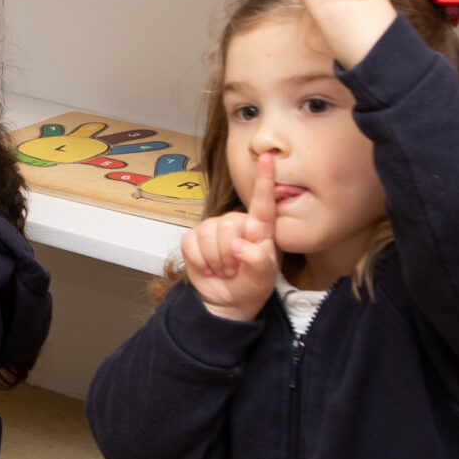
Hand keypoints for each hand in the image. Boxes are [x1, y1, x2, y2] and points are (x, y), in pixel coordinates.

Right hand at [179, 153, 280, 321]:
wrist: (226, 301)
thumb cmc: (251, 286)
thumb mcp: (262, 280)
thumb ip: (258, 262)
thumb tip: (240, 245)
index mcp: (260, 229)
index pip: (263, 202)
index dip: (264, 179)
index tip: (268, 157)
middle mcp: (236, 223)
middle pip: (227, 226)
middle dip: (228, 254)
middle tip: (234, 270)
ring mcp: (212, 229)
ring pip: (208, 235)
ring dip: (215, 260)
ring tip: (223, 270)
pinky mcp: (192, 238)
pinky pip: (191, 244)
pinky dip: (199, 261)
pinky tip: (208, 268)